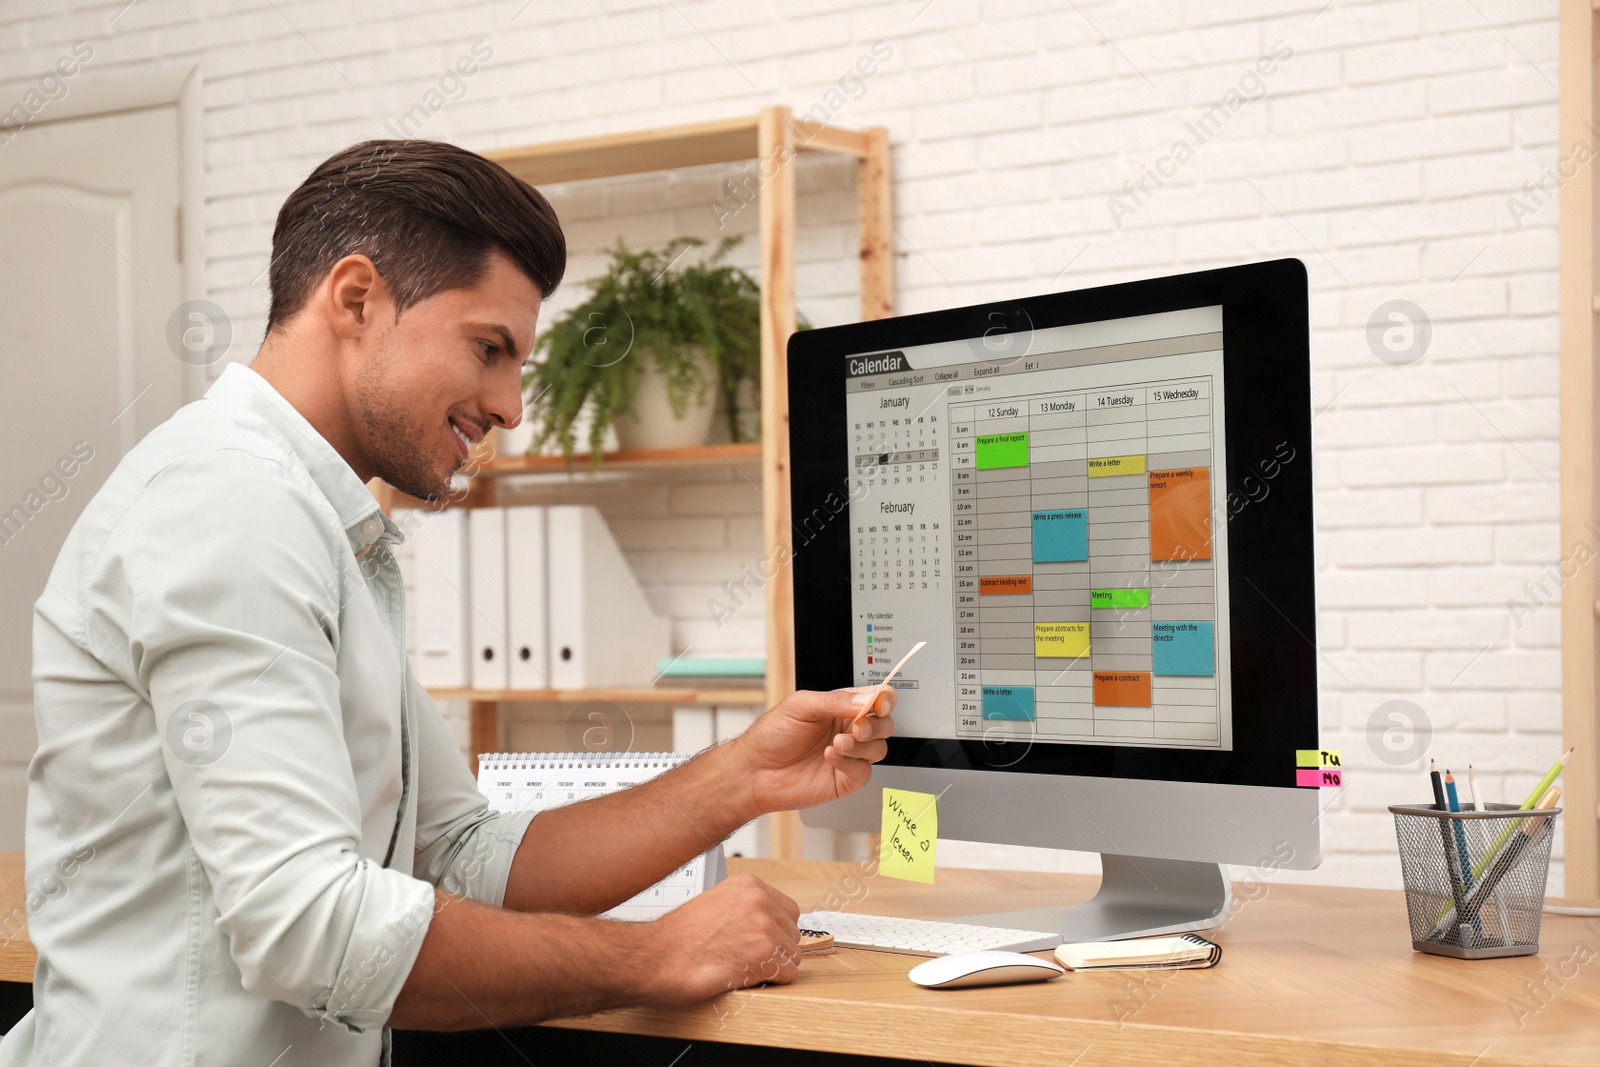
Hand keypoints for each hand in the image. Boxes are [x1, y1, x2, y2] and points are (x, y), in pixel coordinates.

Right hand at [640, 874, 800, 1002]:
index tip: (761, 941)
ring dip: (773, 967)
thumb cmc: (677, 937)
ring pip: (792, 955)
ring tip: (744, 967)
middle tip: (748, 957)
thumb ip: (744, 907)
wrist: (657, 956)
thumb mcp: (714, 902)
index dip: (776, 930)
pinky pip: (788, 974)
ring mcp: (764, 926)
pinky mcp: (764, 954)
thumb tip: (765, 922)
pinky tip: (747, 976)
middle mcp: (760, 900)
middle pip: (792, 933)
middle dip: (776, 949)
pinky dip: (772, 981)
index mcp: (749, 885)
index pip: (788, 910)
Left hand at [728, 685, 896, 815]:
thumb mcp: (801, 706)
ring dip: (861, 745)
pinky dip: (850, 763)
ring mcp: (848, 756)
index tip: (879, 704)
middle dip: (876, 725)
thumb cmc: (772, 735)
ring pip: (879, 749)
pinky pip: (864, 771)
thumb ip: (836, 700)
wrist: (755, 771)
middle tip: (857, 727)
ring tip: (836, 744)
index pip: (875, 699)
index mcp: (840, 708)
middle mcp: (847, 730)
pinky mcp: (845, 780)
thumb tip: (867, 699)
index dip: (884, 700)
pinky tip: (830, 757)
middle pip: (884, 725)